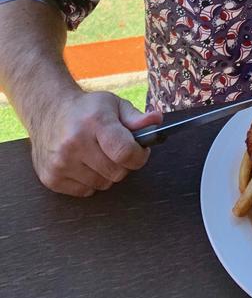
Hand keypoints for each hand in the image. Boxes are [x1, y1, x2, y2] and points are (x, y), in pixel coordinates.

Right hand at [30, 90, 162, 196]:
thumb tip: (156, 122)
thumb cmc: (87, 109)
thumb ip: (137, 117)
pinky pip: (85, 192)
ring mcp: (61, 162)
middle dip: (123, 164)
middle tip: (117, 151)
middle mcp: (75, 142)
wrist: (49, 111)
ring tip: (98, 154)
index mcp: (95, 122)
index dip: (139, 156)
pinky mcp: (51, 177)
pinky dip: (90, 181)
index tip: (140, 151)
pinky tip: (83, 163)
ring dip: (106, 173)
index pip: (125, 152)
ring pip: (102, 184)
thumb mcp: (114, 105)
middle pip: (116, 172)